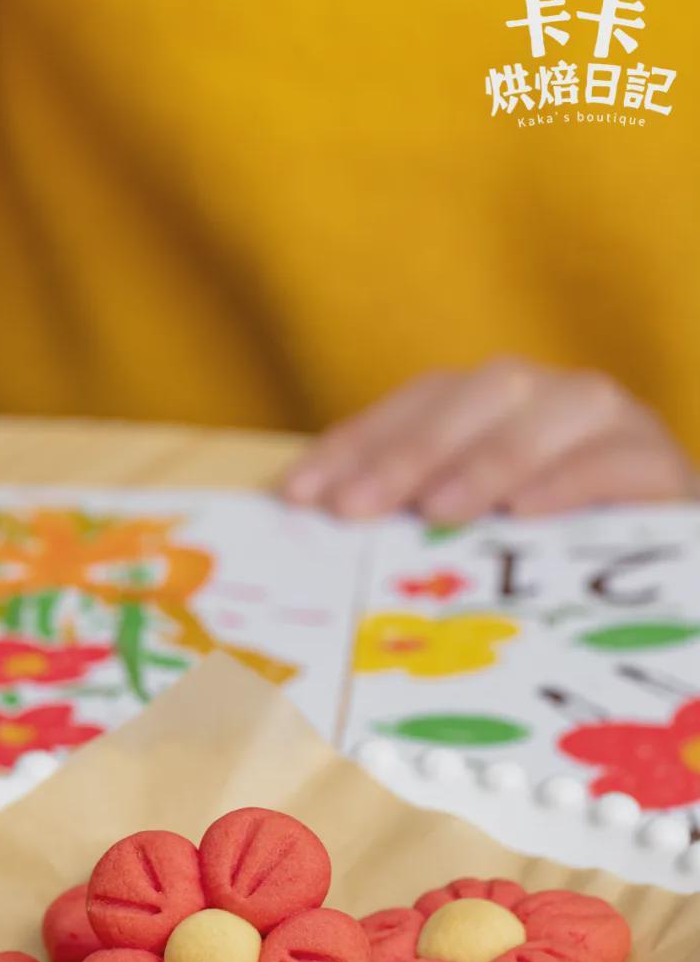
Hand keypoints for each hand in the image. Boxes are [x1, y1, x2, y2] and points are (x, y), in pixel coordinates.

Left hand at [282, 358, 695, 522]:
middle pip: (476, 396)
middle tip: (352, 509)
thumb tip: (323, 530)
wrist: (665, 565)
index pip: (416, 404)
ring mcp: (609, 422)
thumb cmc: (553, 557)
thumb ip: (412, 520)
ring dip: (486, 461)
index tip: (298, 494)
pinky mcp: (659, 463)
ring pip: (549, 413)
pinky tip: (525, 515)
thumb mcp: (472, 536)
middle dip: (407, 452)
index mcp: (494, 405)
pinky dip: (570, 482)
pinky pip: (616, 460)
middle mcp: (549, 398)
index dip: (355, 443)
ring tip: (437, 512)